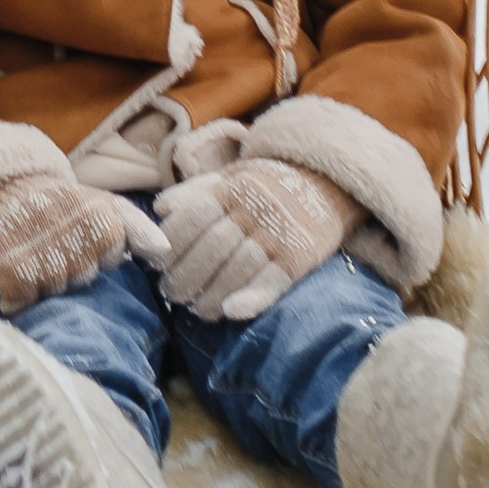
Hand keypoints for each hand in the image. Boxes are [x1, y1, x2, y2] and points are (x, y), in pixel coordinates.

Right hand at [0, 169, 169, 310]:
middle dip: (71, 268)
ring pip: (55, 290)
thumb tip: (163, 253)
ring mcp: (39, 253)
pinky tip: (14, 270)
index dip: (97, 252)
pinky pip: (24, 299)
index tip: (80, 234)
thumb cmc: (58, 206)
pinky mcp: (8, 270)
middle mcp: (70, 232)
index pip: (112, 256)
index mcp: (99, 216)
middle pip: (84, 278)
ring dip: (44, 280)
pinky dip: (17, 293)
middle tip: (52, 244)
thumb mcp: (103, 205)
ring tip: (33, 253)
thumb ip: (137, 228)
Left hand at [154, 161, 361, 321]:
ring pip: (239, 268)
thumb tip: (160, 210)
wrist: (329, 181)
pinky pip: (274, 281)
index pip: (193, 218)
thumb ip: (197, 190)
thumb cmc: (269, 184)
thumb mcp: (234, 175)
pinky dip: (252, 299)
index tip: (159, 265)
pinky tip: (231, 312)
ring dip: (212, 295)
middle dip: (186, 276)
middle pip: (212, 247)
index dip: (173, 245)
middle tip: (173, 294)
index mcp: (234, 188)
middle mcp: (256, 210)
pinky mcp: (302, 256)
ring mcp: (280, 233)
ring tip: (198, 309)